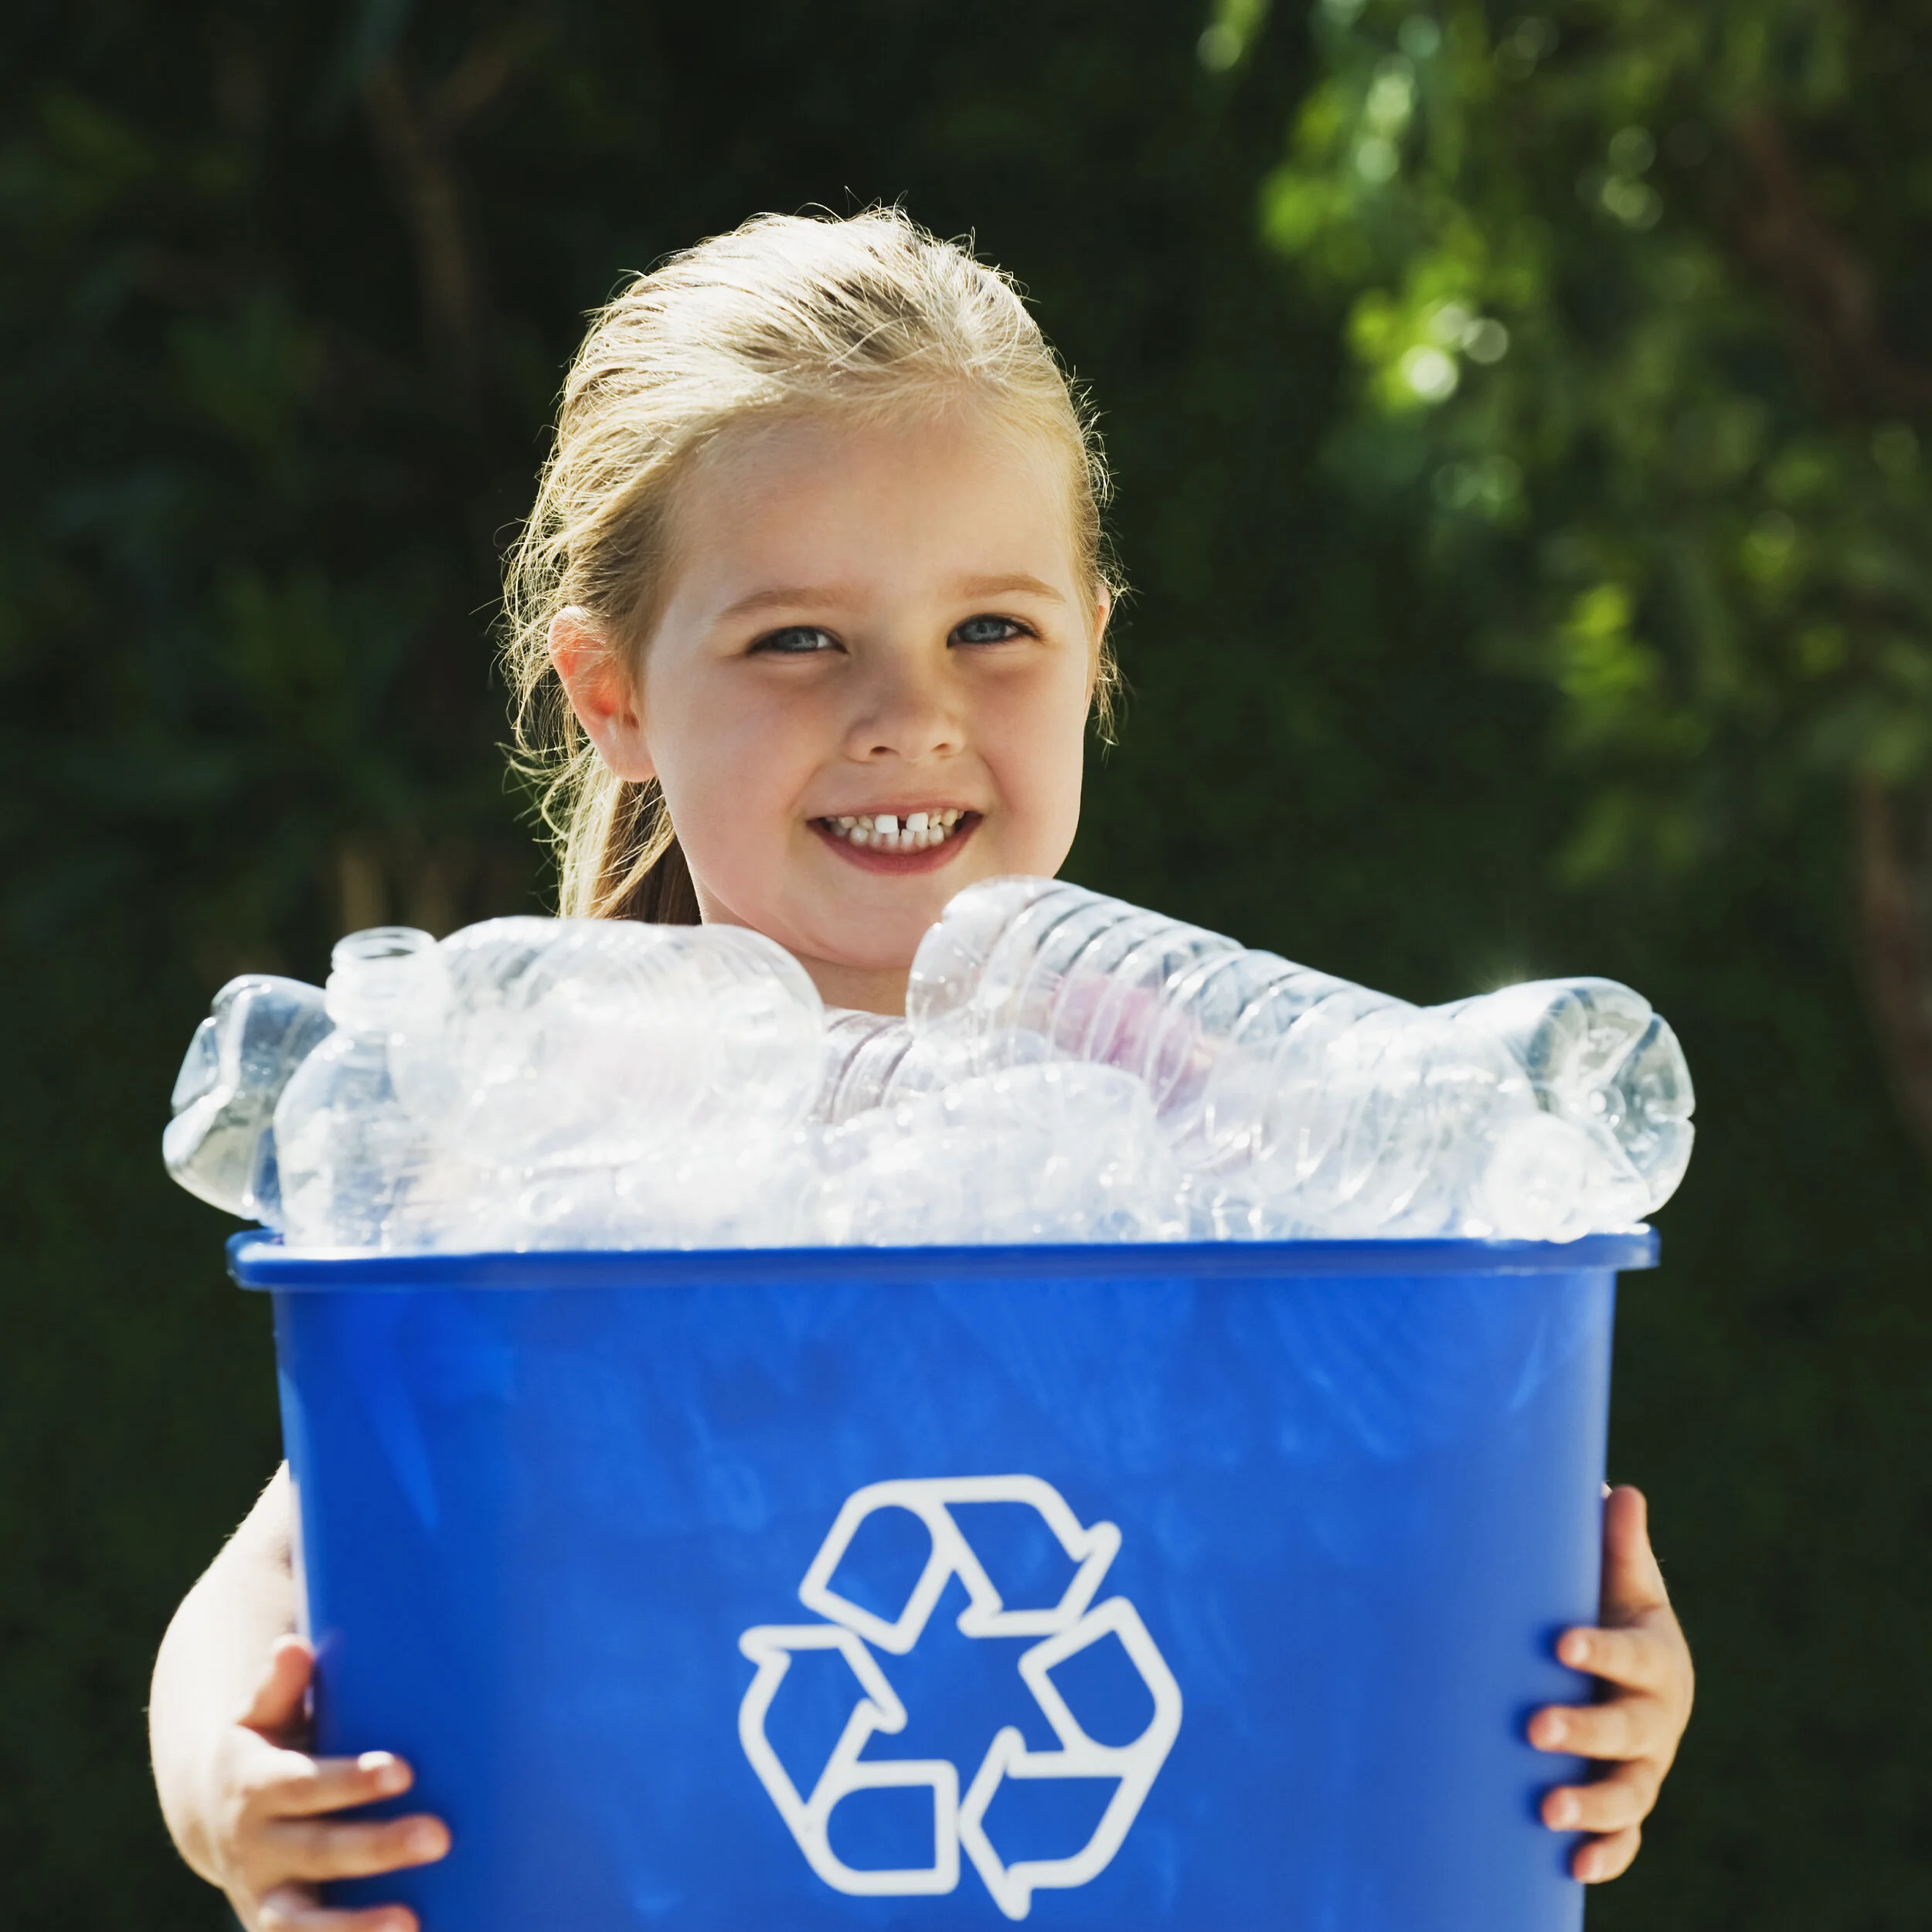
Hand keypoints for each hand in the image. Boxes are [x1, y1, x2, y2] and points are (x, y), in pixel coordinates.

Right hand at [205, 1635, 450, 1930]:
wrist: (218, 1818)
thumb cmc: (267, 1746)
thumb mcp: (260, 1715)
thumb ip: (277, 1685)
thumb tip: (293, 1645)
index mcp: (257, 1785)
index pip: (306, 1784)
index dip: (352, 1781)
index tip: (404, 1770)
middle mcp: (259, 1846)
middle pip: (320, 1852)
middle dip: (378, 1848)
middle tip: (441, 1836)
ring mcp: (267, 1896)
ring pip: (302, 1924)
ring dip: (355, 1929)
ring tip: (411, 1923)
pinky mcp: (278, 1929)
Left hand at [1529, 1484, 1693, 1882]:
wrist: (1628, 1669)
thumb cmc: (1610, 1608)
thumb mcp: (1619, 1577)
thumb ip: (1616, 1542)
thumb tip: (1615, 1488)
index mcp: (1657, 1655)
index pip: (1633, 1654)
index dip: (1600, 1648)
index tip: (1559, 1642)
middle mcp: (1657, 1716)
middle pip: (1628, 1728)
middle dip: (1583, 1729)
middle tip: (1533, 1728)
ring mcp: (1646, 1765)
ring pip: (1630, 1791)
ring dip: (1592, 1804)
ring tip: (1548, 1810)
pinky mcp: (1629, 1801)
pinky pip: (1627, 1836)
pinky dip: (1607, 1853)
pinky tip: (1574, 1866)